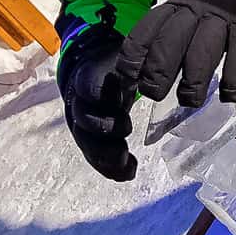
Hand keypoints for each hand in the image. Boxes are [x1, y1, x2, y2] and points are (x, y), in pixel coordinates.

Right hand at [57, 22, 137, 180]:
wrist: (91, 72)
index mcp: (90, 78)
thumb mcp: (122, 61)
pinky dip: (110, 168)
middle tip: (126, 138)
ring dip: (106, 157)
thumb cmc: (115, 68)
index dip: (103, 96)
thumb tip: (154, 72)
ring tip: (128, 166)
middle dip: (104, 133)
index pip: (89, 87)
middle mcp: (81, 102)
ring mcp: (82, 121)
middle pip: (85, 120)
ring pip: (86, 142)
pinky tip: (127, 173)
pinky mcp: (87, 137)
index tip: (123, 100)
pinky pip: (94, 156)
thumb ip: (134, 67)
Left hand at [117, 0, 235, 106]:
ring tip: (190, 99)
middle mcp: (196, 10)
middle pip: (169, 45)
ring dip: (192, 83)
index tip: (130, 79)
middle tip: (156, 94)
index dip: (134, 59)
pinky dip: (232, 81)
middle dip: (158, 75)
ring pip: (201, 53)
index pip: (146, 32)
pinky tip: (228, 95)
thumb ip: (165, 35)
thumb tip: (139, 75)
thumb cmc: (211, 4)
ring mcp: (223, 17)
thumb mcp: (184, 9)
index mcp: (175, 6)